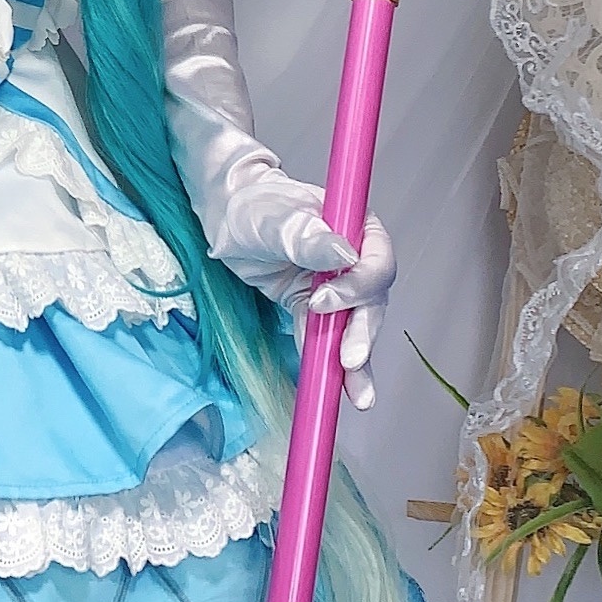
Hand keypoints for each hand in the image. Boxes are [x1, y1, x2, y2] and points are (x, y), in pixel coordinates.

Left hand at [201, 167, 394, 412]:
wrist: (225, 219)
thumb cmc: (253, 207)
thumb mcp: (276, 219)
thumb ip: (309, 238)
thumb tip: (344, 255)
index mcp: (356, 228)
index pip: (376, 263)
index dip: (359, 287)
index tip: (325, 301)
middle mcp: (354, 259)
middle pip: (371, 301)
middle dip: (362, 334)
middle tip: (349, 361)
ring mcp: (335, 286)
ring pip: (353, 325)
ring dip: (354, 359)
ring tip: (357, 394)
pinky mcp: (313, 306)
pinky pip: (325, 335)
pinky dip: (328, 359)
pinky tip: (335, 386)